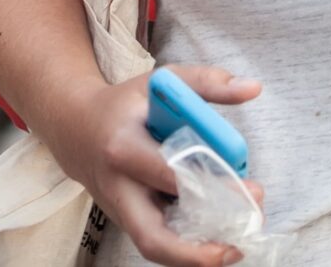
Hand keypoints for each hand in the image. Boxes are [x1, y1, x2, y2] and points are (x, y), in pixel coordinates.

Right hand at [34, 65, 262, 266]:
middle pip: (152, 237)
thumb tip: (253, 89)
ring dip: (194, 256)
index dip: (212, 187)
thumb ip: (207, 82)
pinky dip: (186, 247)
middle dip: (195, 252)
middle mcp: (118, 188)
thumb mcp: (162, 81)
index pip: (169, 177)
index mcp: (124, 148)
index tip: (251, 189)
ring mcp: (119, 211)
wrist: (76, 129)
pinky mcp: (125, 222)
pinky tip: (217, 240)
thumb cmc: (126, 104)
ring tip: (235, 248)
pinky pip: (156, 242)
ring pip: (154, 248)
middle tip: (237, 247)